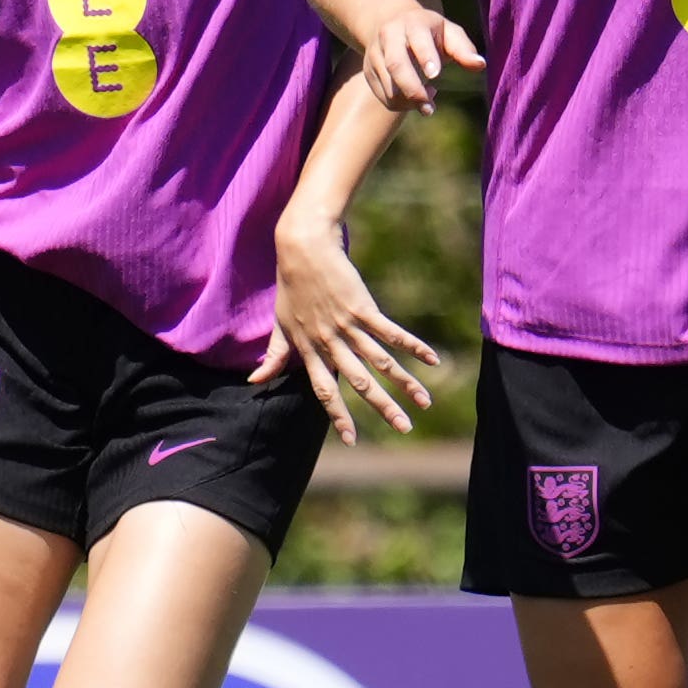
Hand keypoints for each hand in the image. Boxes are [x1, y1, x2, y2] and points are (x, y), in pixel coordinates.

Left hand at [251, 210, 442, 445]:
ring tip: (425, 402)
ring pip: (380, 362)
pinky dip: (412, 346)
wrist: (303, 248)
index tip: (351, 439)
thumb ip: (274, 356)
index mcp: (309, 349)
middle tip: (404, 428)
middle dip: (383, 408)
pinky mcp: (363, 307)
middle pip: (360, 382)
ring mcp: (347, 325)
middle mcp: (329, 342)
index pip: (324, 391)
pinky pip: (391, 332)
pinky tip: (432, 360)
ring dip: (405, 383)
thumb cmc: (291, 285)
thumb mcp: (280, 324)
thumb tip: (255, 381)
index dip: (338, 416)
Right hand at [356, 2, 483, 112]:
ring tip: (430, 97)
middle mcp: (389, 37)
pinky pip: (384, 97)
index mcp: (412, 24)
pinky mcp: (369, 72)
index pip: (418, 40)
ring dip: (410, 101)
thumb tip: (480, 65)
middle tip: (430, 107)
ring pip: (389, 87)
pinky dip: (402, 104)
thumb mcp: (448, 32)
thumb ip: (463, 48)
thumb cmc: (429, 32)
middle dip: (413, 89)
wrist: (389, 22)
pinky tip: (415, 96)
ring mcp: (375, 55)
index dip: (426, 57)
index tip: (435, 75)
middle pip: (396, 65)